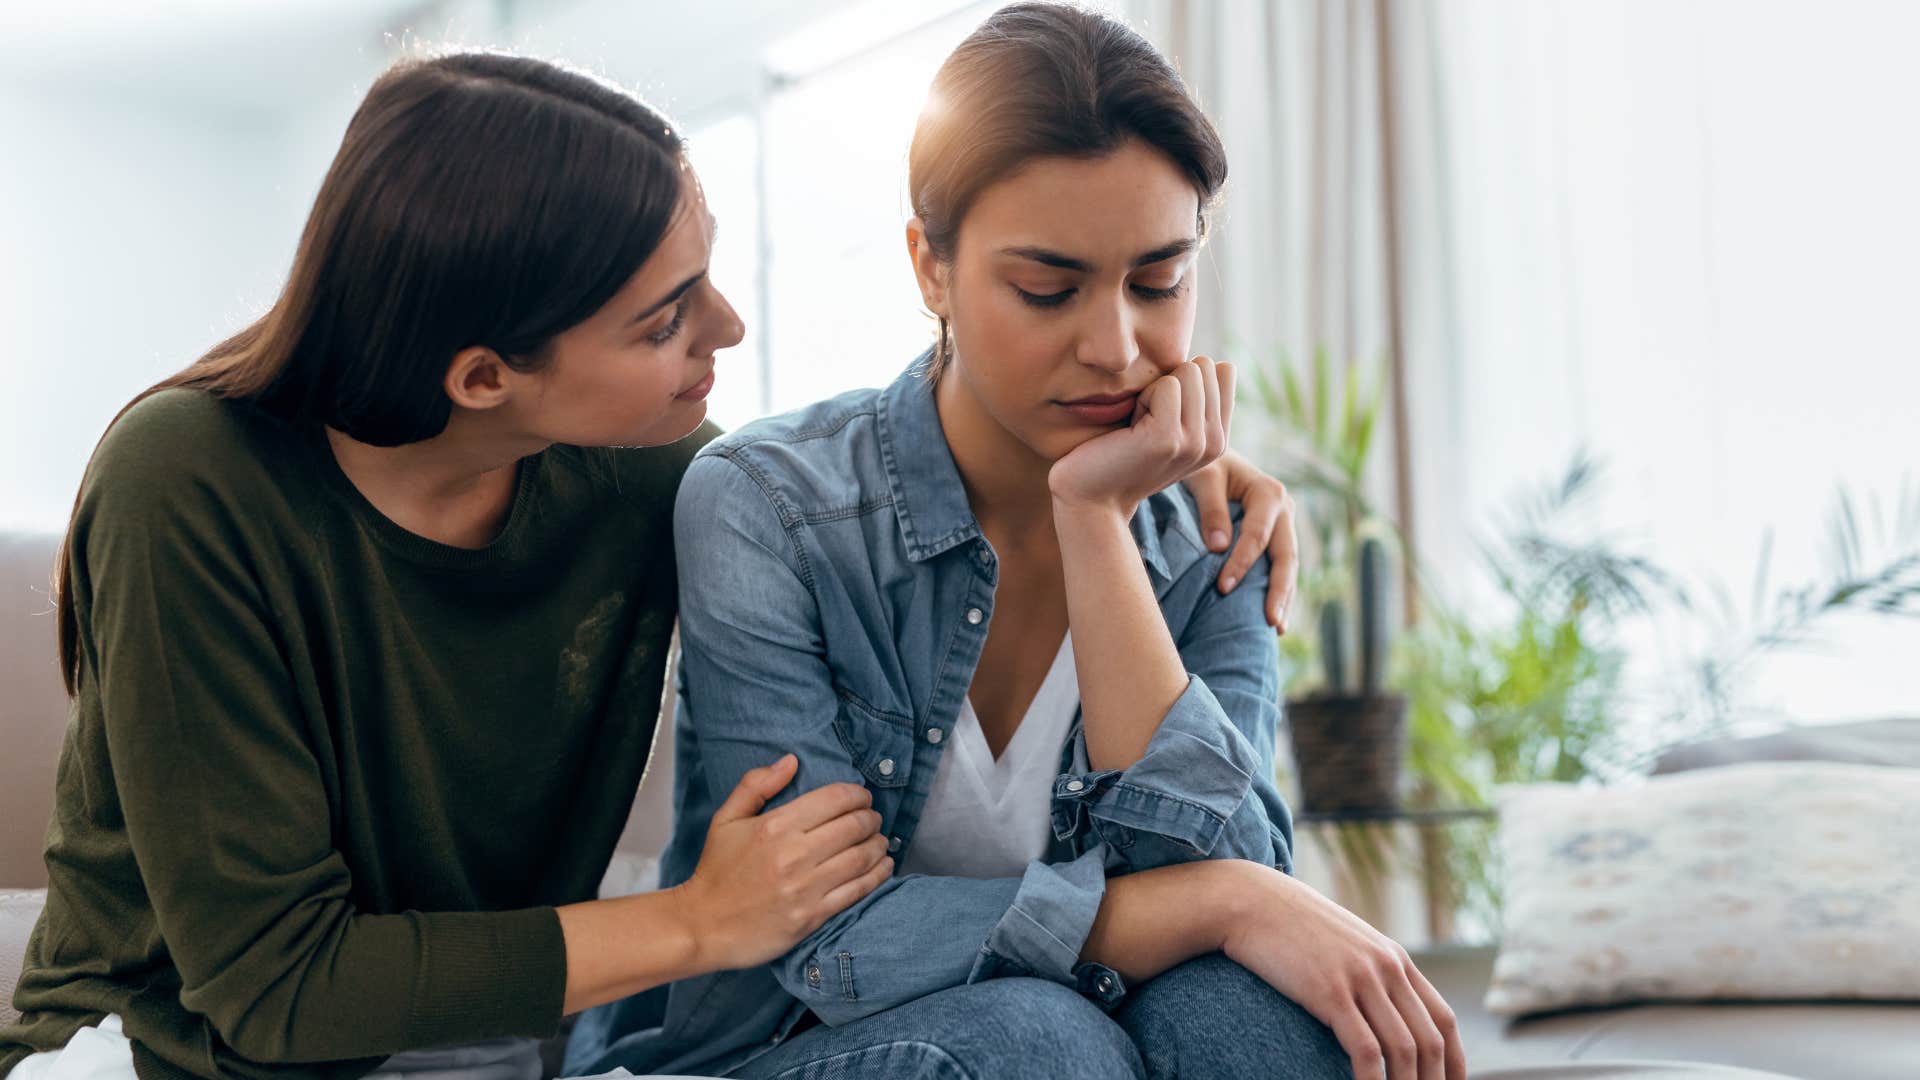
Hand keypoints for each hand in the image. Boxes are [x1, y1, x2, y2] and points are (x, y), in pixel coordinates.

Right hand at [672, 754, 891, 969]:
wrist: (703, 926)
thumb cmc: (716, 871)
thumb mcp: (726, 819)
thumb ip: (757, 784)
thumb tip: (791, 760)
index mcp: (776, 826)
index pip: (834, 799)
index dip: (857, 794)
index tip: (862, 797)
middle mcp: (795, 854)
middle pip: (854, 826)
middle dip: (871, 818)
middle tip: (873, 818)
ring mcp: (806, 887)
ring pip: (862, 858)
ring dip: (879, 845)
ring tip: (880, 841)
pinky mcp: (813, 916)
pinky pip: (858, 891)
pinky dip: (878, 875)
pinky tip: (884, 866)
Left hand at [1048, 358, 1232, 516]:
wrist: (1092, 499)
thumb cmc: (1120, 453)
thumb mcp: (1168, 425)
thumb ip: (1195, 399)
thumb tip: (1213, 362)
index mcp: (1219, 438)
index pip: (1223, 370)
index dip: (1184, 379)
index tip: (1162, 412)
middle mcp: (1215, 443)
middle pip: (1203, 367)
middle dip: (1167, 384)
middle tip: (1145, 422)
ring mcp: (1195, 442)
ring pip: (1187, 372)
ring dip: (1153, 391)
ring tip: (1138, 427)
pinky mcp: (1169, 439)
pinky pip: (1166, 384)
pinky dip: (1141, 399)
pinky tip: (1130, 431)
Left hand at [1179, 450, 1299, 631]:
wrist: (1213, 459)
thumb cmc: (1204, 467)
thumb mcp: (1203, 478)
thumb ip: (1211, 509)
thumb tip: (1218, 549)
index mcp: (1269, 493)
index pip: (1257, 536)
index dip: (1242, 564)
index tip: (1223, 588)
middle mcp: (1285, 509)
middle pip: (1286, 556)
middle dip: (1279, 591)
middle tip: (1271, 622)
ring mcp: (1285, 525)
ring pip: (1289, 566)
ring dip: (1285, 598)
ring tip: (1277, 629)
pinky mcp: (1278, 538)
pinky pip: (1281, 568)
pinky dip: (1279, 591)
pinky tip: (1275, 618)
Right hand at [1217, 863, 1463, 1079]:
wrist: (1250, 901)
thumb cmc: (1290, 927)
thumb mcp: (1343, 944)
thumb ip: (1368, 971)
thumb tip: (1380, 1009)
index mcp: (1395, 958)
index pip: (1444, 1019)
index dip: (1454, 1061)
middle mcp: (1387, 967)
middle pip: (1430, 1040)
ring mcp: (1360, 978)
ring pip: (1404, 1049)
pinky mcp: (1330, 992)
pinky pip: (1365, 1049)